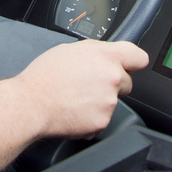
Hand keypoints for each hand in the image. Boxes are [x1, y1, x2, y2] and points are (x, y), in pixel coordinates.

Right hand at [12, 39, 148, 139]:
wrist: (32, 104)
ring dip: (100, 101)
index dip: (133, 61)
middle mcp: (112, 77)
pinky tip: (75, 111)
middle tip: (90, 85)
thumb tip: (103, 57)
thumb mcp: (70, 50)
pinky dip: (91, 117)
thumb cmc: (44, 77)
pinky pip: (103, 119)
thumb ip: (95, 52)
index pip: (138, 56)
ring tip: (76, 98)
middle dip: (113, 84)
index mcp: (106, 56)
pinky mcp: (103, 122)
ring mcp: (109, 101)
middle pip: (127, 82)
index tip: (131, 65)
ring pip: (113, 101)